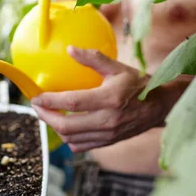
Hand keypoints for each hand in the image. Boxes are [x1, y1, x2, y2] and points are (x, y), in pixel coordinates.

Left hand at [31, 47, 177, 152]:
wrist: (160, 107)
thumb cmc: (138, 84)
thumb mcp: (118, 68)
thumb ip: (93, 58)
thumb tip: (69, 50)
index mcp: (109, 99)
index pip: (71, 103)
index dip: (50, 101)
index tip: (36, 97)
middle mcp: (107, 120)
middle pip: (66, 126)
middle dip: (46, 117)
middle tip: (37, 107)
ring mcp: (107, 135)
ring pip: (71, 138)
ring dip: (55, 127)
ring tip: (48, 114)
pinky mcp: (108, 142)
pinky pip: (80, 145)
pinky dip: (68, 137)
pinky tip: (65, 125)